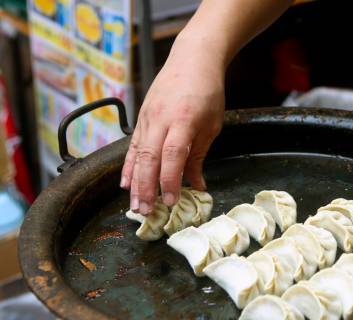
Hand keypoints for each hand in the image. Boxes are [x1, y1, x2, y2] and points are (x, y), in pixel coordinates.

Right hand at [120, 33, 224, 213]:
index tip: (171, 201)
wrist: (192, 59)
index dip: (170, 180)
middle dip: (146, 188)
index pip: (173, 155)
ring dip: (135, 182)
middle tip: (146, 211)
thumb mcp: (212, 126)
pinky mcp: (141, 118)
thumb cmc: (207, 92)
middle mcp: (161, 119)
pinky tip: (126, 183)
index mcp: (183, 120)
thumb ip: (199, 156)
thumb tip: (198, 187)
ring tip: (134, 205)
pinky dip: (128, 166)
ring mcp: (148, 118)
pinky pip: (132, 146)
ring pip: (137, 154)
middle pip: (149, 158)